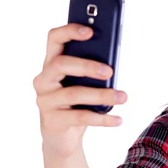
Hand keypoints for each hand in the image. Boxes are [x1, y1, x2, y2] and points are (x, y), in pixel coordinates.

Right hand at [32, 23, 127, 159]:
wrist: (62, 136)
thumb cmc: (76, 102)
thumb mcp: (84, 82)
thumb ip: (92, 70)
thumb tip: (112, 64)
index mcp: (52, 63)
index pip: (54, 39)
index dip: (70, 31)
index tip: (90, 30)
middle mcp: (44, 79)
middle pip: (60, 64)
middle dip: (87, 65)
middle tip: (109, 71)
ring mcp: (45, 100)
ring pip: (73, 93)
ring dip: (101, 95)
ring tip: (123, 97)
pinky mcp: (53, 121)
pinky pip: (79, 117)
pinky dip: (102, 118)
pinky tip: (118, 119)